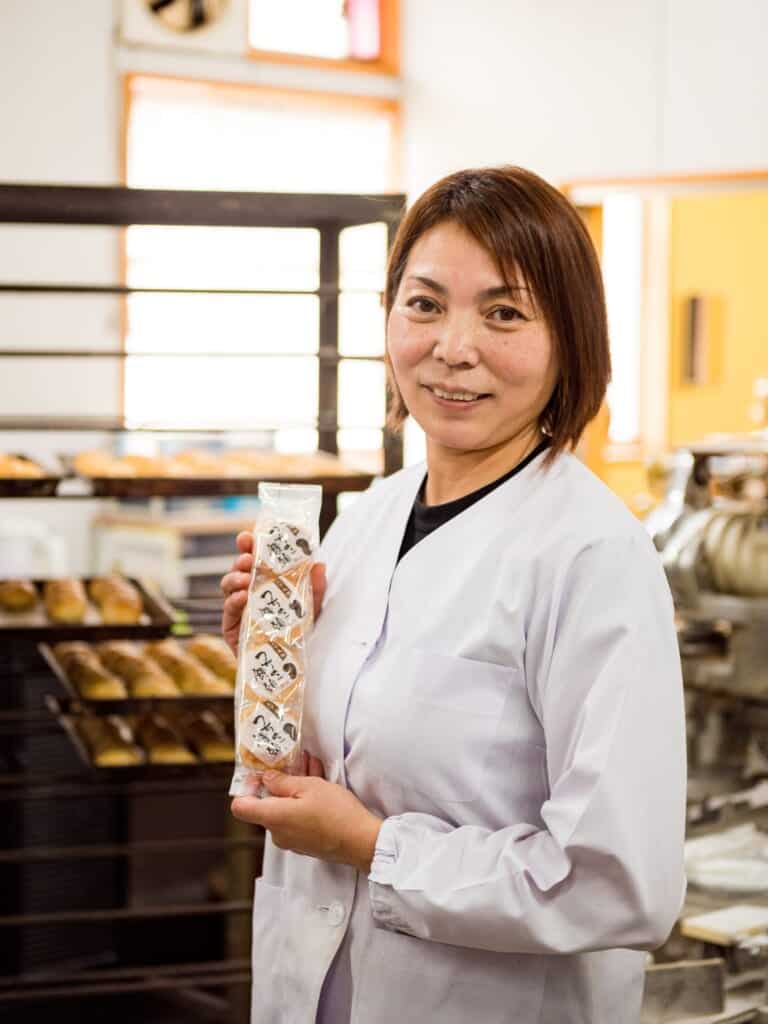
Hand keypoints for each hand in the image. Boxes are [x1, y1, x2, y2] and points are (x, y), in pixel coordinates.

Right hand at [220, 531, 326, 653]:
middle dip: (241, 559)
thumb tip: (319, 564)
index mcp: (266, 582)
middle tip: (248, 558)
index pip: (255, 558)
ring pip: (228, 586)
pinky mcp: (232, 628)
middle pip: (239, 568)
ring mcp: (239, 609)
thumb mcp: (312, 609)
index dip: (249, 545)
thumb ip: (315, 588)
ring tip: (245, 578)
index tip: (248, 536)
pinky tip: (242, 597)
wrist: (289, 669)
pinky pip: (228, 610)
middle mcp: (250, 592)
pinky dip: (233, 601)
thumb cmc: (299, 634)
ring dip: (234, 578)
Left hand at [231, 769, 381, 873]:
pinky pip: (297, 819)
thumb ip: (282, 781)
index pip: (240, 807)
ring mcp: (292, 840)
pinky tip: (320, 785)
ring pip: (285, 809)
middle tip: (294, 763)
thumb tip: (267, 779)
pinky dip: (304, 803)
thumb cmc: (336, 813)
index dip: (246, 789)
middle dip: (280, 783)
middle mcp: (277, 833)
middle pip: (266, 805)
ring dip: (296, 789)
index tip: (260, 776)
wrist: (361, 841)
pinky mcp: (306, 843)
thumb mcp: (308, 786)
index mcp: (273, 818)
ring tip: (312, 767)